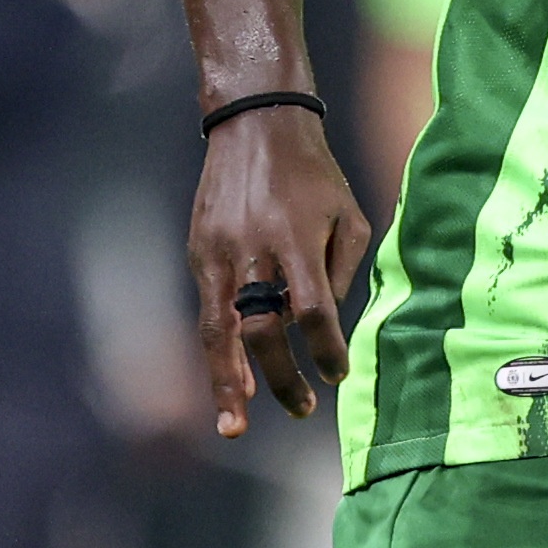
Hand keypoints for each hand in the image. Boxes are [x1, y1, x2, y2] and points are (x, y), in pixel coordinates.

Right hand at [192, 103, 376, 436]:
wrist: (255, 123)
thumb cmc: (314, 174)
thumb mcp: (348, 215)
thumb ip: (340, 274)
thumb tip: (320, 327)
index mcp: (296, 238)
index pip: (311, 310)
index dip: (324, 349)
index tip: (337, 373)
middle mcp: (252, 249)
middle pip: (262, 329)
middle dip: (280, 378)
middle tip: (303, 411)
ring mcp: (218, 252)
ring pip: (218, 330)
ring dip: (228, 382)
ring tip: (237, 424)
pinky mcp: (198, 251)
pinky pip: (208, 310)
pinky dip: (219, 349)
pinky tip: (231, 378)